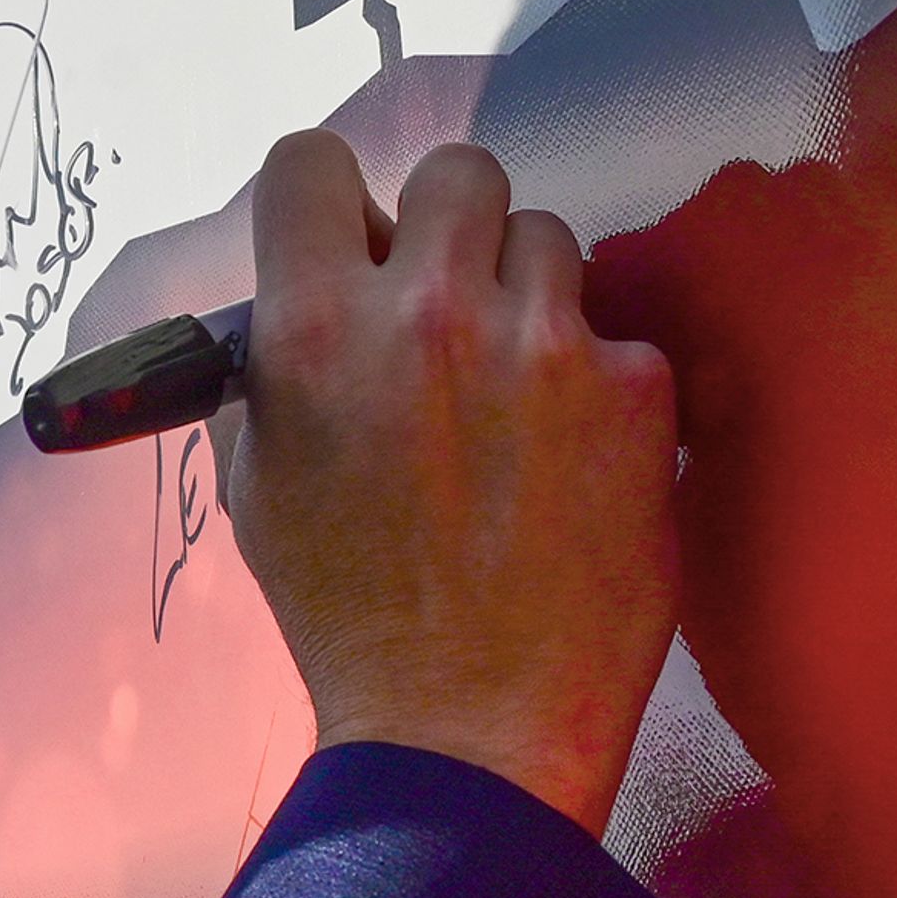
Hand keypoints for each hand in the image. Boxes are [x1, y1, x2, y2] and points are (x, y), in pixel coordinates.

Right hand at [212, 133, 679, 837]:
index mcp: (310, 329)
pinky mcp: (636, 390)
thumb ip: (275, 370)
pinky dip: (602, 385)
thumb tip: (299, 300)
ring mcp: (541, 345)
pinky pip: (620, 333)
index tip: (356, 240)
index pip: (311, 162)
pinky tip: (575, 462)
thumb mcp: (261, 485)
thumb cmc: (351, 622)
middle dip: (455, 232)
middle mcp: (425, 313)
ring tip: (519, 400)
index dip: (335, 201)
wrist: (465, 735)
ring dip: (534, 301)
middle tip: (455, 310)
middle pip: (459, 173)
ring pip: (551, 241)